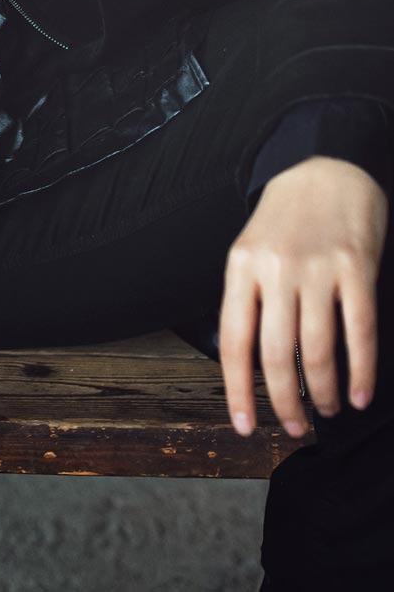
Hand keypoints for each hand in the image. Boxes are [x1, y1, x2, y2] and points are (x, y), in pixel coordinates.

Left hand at [219, 155, 388, 438]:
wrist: (327, 168)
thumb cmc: (286, 219)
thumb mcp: (251, 250)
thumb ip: (249, 299)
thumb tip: (248, 367)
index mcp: (241, 266)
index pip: (233, 342)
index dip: (237, 391)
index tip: (245, 426)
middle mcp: (275, 268)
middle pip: (275, 355)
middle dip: (285, 402)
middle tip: (295, 427)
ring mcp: (317, 267)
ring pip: (316, 351)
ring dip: (323, 393)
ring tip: (327, 410)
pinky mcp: (356, 267)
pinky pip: (358, 332)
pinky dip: (361, 372)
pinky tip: (360, 395)